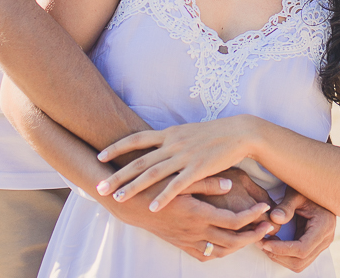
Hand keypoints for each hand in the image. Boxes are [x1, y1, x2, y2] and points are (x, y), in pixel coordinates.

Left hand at [97, 117, 254, 210]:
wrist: (240, 132)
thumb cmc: (215, 133)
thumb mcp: (188, 132)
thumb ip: (171, 139)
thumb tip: (156, 144)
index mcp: (170, 133)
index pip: (137, 139)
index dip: (117, 147)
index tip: (100, 155)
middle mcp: (173, 143)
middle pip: (139, 161)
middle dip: (117, 174)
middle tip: (99, 186)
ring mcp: (184, 156)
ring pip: (153, 174)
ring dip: (133, 187)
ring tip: (118, 199)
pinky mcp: (198, 168)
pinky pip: (177, 185)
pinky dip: (163, 197)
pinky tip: (152, 207)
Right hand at [100, 175, 274, 260]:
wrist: (128, 202)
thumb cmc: (155, 185)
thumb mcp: (181, 179)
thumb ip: (206, 182)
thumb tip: (229, 183)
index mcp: (197, 214)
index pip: (233, 221)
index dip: (252, 217)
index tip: (265, 209)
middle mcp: (193, 231)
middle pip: (232, 241)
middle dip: (253, 236)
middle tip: (268, 228)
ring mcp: (186, 240)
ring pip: (220, 251)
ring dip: (239, 246)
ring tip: (253, 236)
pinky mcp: (179, 243)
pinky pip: (203, 255)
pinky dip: (219, 252)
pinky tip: (226, 244)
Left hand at [260, 187, 335, 271]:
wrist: (320, 189)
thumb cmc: (307, 190)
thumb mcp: (296, 193)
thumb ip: (286, 206)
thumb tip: (275, 219)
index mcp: (324, 226)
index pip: (302, 249)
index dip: (282, 249)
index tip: (265, 242)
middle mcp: (325, 239)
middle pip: (300, 261)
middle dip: (278, 255)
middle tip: (261, 243)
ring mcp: (321, 245)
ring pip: (299, 264)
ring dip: (280, 258)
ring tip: (265, 243)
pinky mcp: (314, 247)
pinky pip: (299, 259)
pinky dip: (284, 255)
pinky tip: (273, 243)